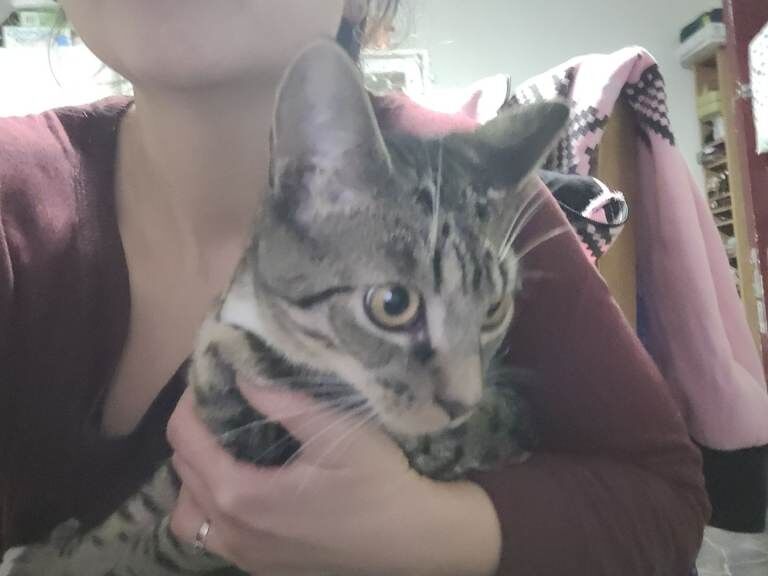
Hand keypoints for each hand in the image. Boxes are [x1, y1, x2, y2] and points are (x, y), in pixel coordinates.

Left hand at [167, 382, 501, 575]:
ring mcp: (243, 556)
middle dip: (194, 431)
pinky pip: (210, 536)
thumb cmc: (378, 481)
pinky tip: (243, 488)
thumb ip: (285, 403)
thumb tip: (242, 376)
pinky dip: (210, 508)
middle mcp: (232, 530)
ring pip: (188, 512)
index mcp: (241, 494)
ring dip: (195, 476)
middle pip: (182, 472)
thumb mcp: (337, 432)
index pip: (185, 440)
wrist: (410, 539)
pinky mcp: (259, 567)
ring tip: (227, 450)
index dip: (190, 403)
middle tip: (224, 404)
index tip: (211, 379)